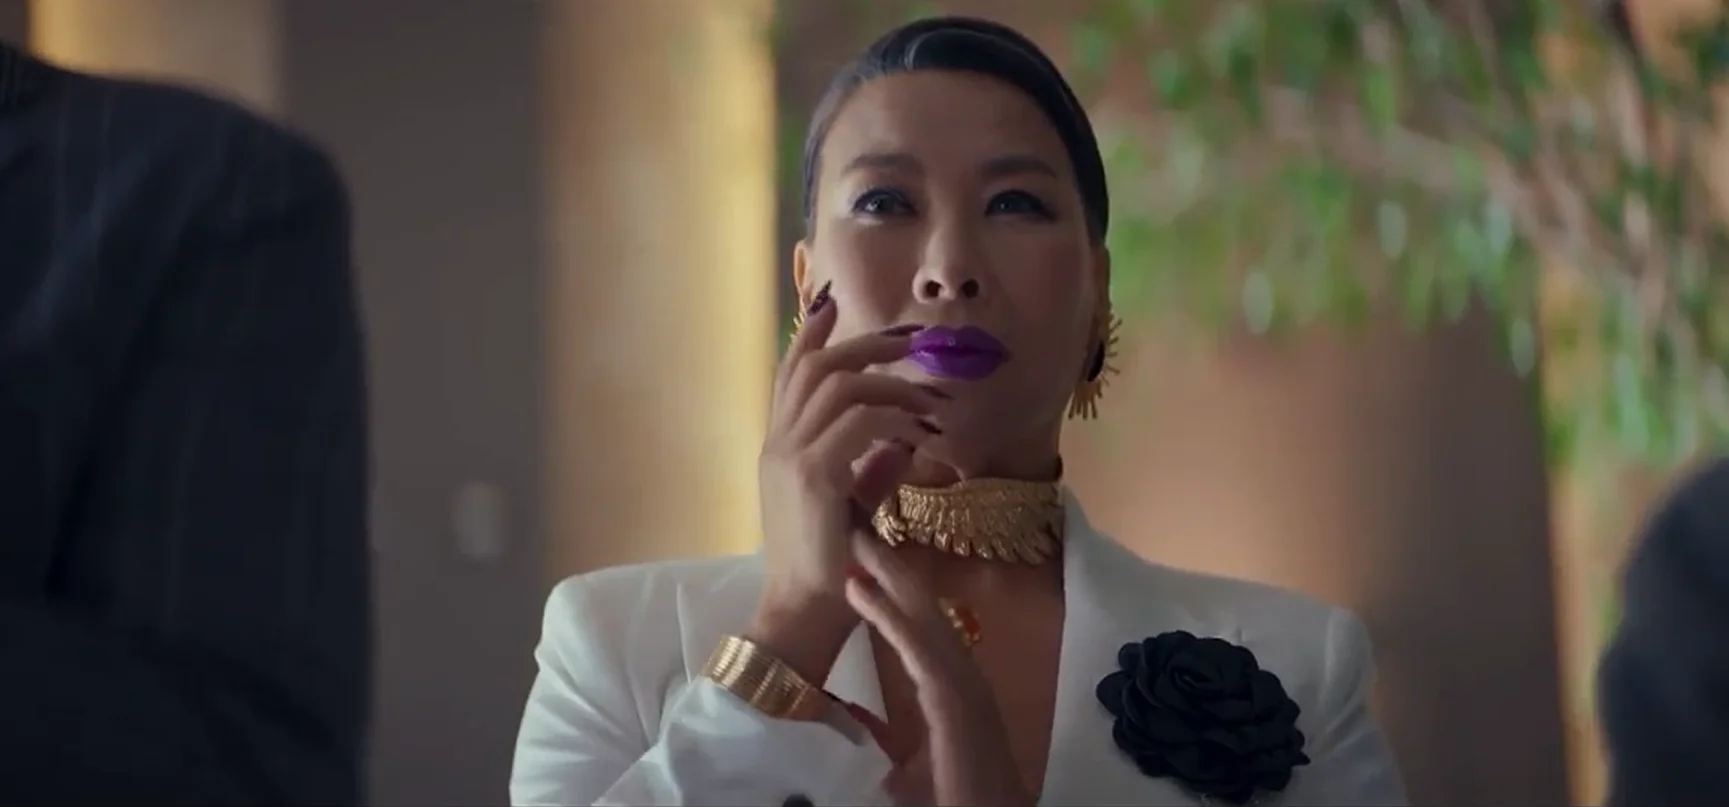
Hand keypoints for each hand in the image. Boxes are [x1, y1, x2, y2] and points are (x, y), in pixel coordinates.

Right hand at [750, 283, 943, 676]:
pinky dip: (896, 417)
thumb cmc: (827, 569)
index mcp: (779, 449)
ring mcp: (790, 457)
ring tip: (929, 397)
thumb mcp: (851, 507)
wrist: (802, 613)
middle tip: (910, 338)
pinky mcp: (813, 475)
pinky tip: (922, 431)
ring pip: (839, 385)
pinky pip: (860, 421)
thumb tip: (903, 440)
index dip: (810, 336)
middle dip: (865, 344)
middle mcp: (777, 444)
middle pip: (814, 366)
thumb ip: (871, 470)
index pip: (790, 374)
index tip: (832, 303)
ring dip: (891, 383)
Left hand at [844, 537, 1032, 806]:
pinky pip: (919, 651)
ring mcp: (964, 687)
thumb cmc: (961, 799)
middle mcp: (964, 678)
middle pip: (927, 610)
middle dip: (893, 568)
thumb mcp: (914, 769)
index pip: (923, 629)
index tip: (863, 565)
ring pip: (924, 618)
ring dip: (889, 578)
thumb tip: (863, 734)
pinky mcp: (955, 704)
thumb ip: (894, 742)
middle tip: (859, 529)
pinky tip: (864, 590)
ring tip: (858, 542)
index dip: (895, 594)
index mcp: (956, 690)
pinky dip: (891, 618)